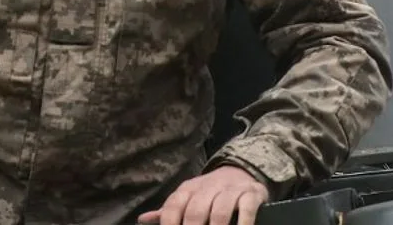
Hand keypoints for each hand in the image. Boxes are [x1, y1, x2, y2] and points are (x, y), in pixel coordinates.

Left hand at [137, 165, 268, 224]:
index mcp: (188, 189)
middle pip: (195, 211)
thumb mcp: (188, 198)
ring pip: (220, 211)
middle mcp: (207, 187)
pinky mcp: (251, 194)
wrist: (241, 172)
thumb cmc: (209, 193)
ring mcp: (230, 190)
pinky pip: (247, 208)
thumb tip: (142, 220)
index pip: (173, 207)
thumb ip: (168, 212)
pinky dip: (243, 222)